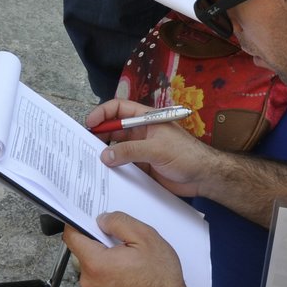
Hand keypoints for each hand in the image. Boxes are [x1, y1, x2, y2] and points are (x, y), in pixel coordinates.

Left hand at [63, 212, 201, 286]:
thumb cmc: (160, 279)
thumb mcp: (145, 237)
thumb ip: (119, 222)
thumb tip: (102, 220)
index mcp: (96, 264)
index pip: (71, 236)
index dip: (78, 222)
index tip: (86, 218)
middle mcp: (89, 282)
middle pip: (82, 251)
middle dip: (99, 241)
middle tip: (121, 241)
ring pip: (91, 265)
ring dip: (105, 258)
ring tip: (129, 260)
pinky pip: (98, 279)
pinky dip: (108, 272)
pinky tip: (128, 273)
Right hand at [86, 98, 220, 198]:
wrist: (203, 177)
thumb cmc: (186, 155)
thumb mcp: (156, 149)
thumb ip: (130, 151)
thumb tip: (104, 156)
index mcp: (146, 119)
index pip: (120, 109)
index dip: (103, 113)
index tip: (89, 123)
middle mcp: (141, 133)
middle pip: (114, 129)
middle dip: (99, 135)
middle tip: (83, 145)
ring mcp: (140, 150)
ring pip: (116, 149)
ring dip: (104, 154)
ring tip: (88, 161)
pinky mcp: (142, 167)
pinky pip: (122, 166)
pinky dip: (112, 170)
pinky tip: (103, 176)